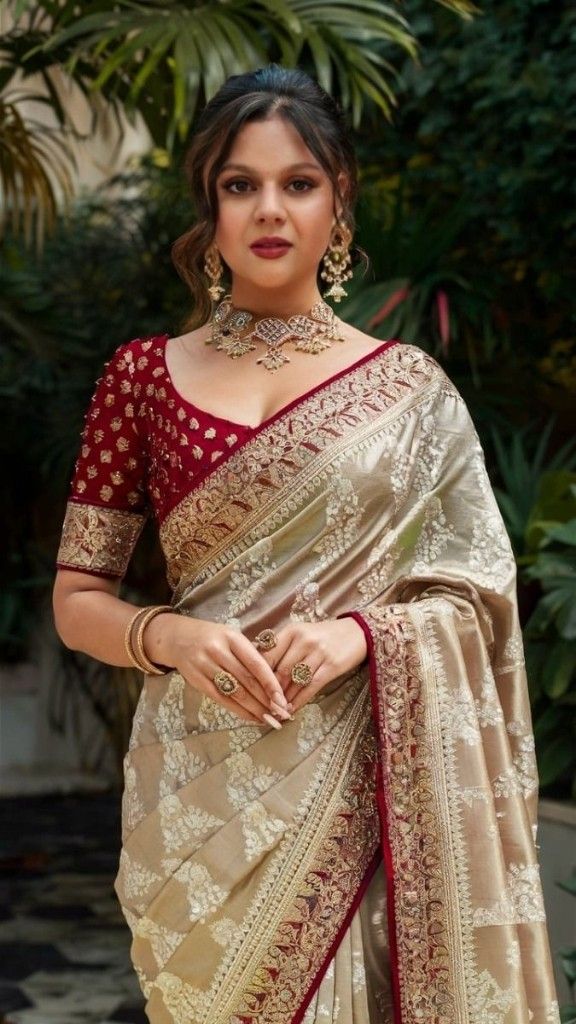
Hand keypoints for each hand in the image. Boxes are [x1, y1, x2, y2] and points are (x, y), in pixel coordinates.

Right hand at [144, 613, 290, 725]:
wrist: (177, 637)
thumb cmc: (213, 638)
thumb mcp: (231, 637)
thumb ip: (249, 654)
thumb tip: (275, 681)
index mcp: (232, 638)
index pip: (256, 663)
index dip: (270, 683)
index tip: (283, 699)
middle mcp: (218, 651)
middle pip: (247, 680)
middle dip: (266, 700)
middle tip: (281, 714)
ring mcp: (205, 666)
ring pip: (235, 692)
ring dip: (254, 709)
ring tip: (269, 719)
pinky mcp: (197, 681)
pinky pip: (221, 699)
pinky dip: (238, 710)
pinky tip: (251, 717)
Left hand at [261, 618, 367, 712]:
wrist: (357, 632)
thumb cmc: (324, 635)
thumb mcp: (301, 634)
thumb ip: (282, 648)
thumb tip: (259, 671)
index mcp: (292, 630)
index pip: (268, 655)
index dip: (258, 675)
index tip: (253, 689)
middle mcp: (304, 640)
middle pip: (280, 670)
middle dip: (270, 691)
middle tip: (263, 705)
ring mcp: (319, 653)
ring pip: (294, 681)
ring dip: (284, 699)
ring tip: (276, 711)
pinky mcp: (332, 666)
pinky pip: (311, 688)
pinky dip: (299, 701)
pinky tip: (292, 710)